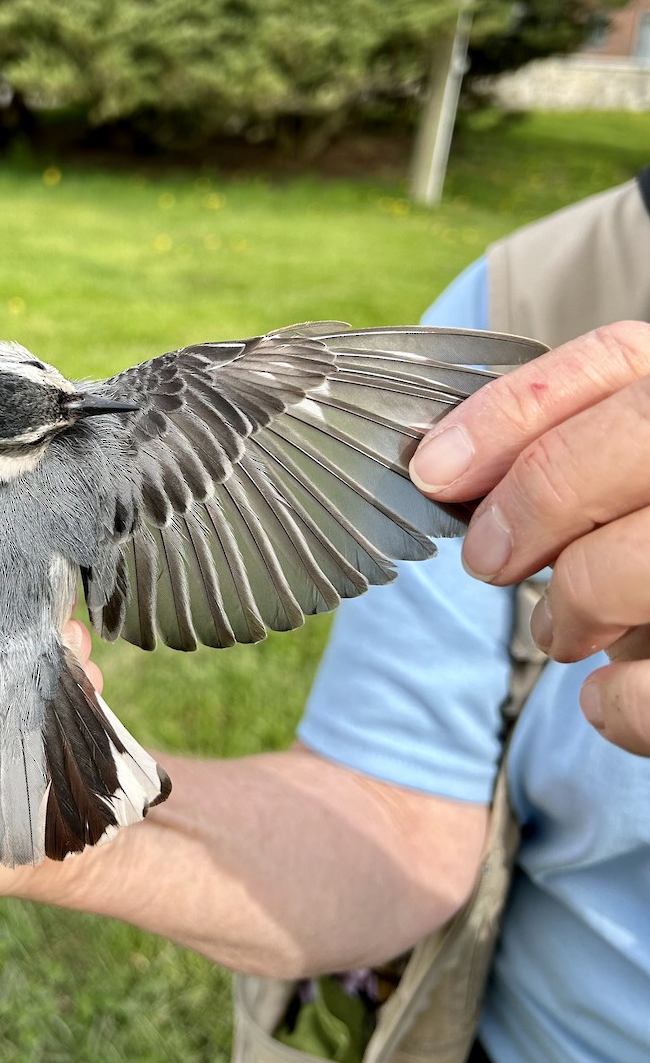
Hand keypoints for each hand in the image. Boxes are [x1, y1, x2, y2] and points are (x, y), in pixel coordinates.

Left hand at [410, 320, 649, 755]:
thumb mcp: (619, 500)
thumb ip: (566, 466)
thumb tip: (445, 471)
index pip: (618, 360)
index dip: (510, 410)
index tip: (433, 472)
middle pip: (639, 432)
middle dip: (538, 496)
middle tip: (486, 559)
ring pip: (637, 557)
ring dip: (575, 601)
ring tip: (561, 632)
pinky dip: (618, 702)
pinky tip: (606, 701)